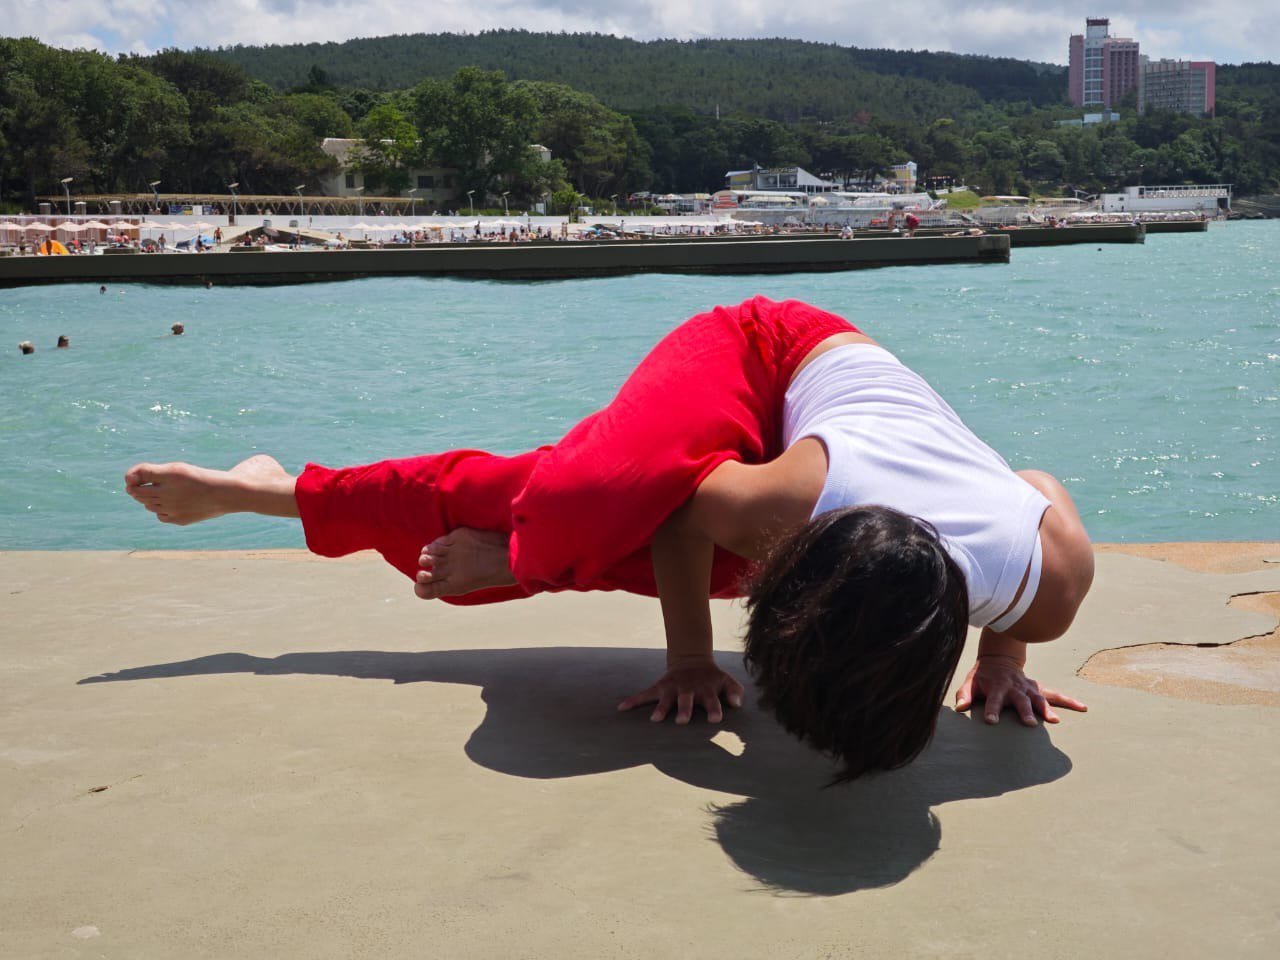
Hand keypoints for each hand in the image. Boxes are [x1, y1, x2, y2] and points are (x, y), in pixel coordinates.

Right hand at [618, 657, 745, 724]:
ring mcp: (673, 688)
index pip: (713, 701)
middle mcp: (689, 689)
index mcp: (706, 690)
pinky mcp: (660, 687)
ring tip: (655, 719)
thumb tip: (737, 704)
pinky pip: (645, 694)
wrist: (692, 660)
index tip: (715, 718)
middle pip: (687, 700)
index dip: (714, 709)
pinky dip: (633, 700)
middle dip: (684, 710)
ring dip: (661, 708)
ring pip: (666, 699)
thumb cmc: (712, 678)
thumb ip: (734, 692)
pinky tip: (622, 708)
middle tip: (682, 721)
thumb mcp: (727, 681)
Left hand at [954, 655, 1086, 725]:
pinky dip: (1069, 701)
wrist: (999, 660)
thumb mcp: (970, 682)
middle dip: (1024, 711)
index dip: (991, 710)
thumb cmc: (982, 676)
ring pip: (1039, 698)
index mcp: (996, 687)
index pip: (992, 700)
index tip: (990, 721)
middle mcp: (1014, 687)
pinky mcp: (1038, 689)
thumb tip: (959, 708)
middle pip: (1020, 700)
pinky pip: (1056, 695)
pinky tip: (1082, 707)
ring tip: (1055, 721)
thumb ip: (964, 695)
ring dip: (1047, 709)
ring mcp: (1028, 687)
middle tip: (1029, 724)